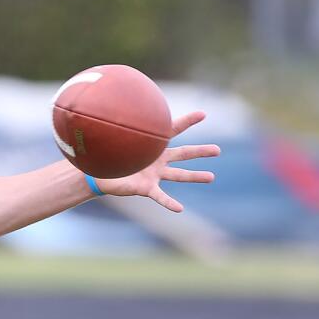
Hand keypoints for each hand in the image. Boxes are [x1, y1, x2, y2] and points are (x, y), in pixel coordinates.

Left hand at [95, 111, 219, 212]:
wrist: (101, 175)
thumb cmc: (111, 156)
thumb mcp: (116, 140)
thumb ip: (121, 129)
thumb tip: (113, 109)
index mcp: (153, 146)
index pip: (172, 130)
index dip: (187, 122)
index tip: (203, 114)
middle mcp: (157, 160)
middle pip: (183, 153)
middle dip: (200, 151)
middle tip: (218, 150)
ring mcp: (154, 175)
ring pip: (178, 175)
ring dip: (194, 176)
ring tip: (211, 177)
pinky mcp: (146, 188)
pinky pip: (160, 196)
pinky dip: (169, 203)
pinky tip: (180, 208)